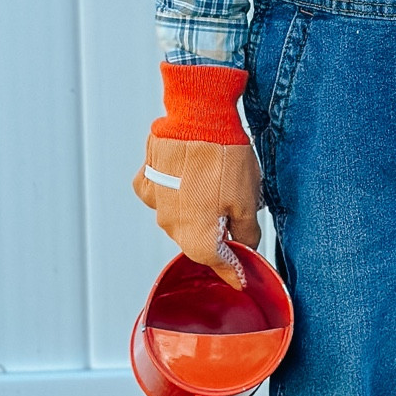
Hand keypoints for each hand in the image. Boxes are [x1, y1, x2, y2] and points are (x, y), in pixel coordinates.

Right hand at [134, 138, 261, 286]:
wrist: (198, 116)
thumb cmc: (223, 157)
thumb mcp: (248, 200)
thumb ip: (246, 232)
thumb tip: (245, 246)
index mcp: (197, 236)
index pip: (218, 263)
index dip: (232, 270)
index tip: (238, 278)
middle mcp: (171, 224)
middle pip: (197, 241)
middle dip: (215, 236)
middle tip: (233, 220)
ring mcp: (156, 202)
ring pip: (179, 219)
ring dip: (196, 211)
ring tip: (214, 186)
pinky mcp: (147, 179)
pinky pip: (162, 196)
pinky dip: (175, 192)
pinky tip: (190, 176)